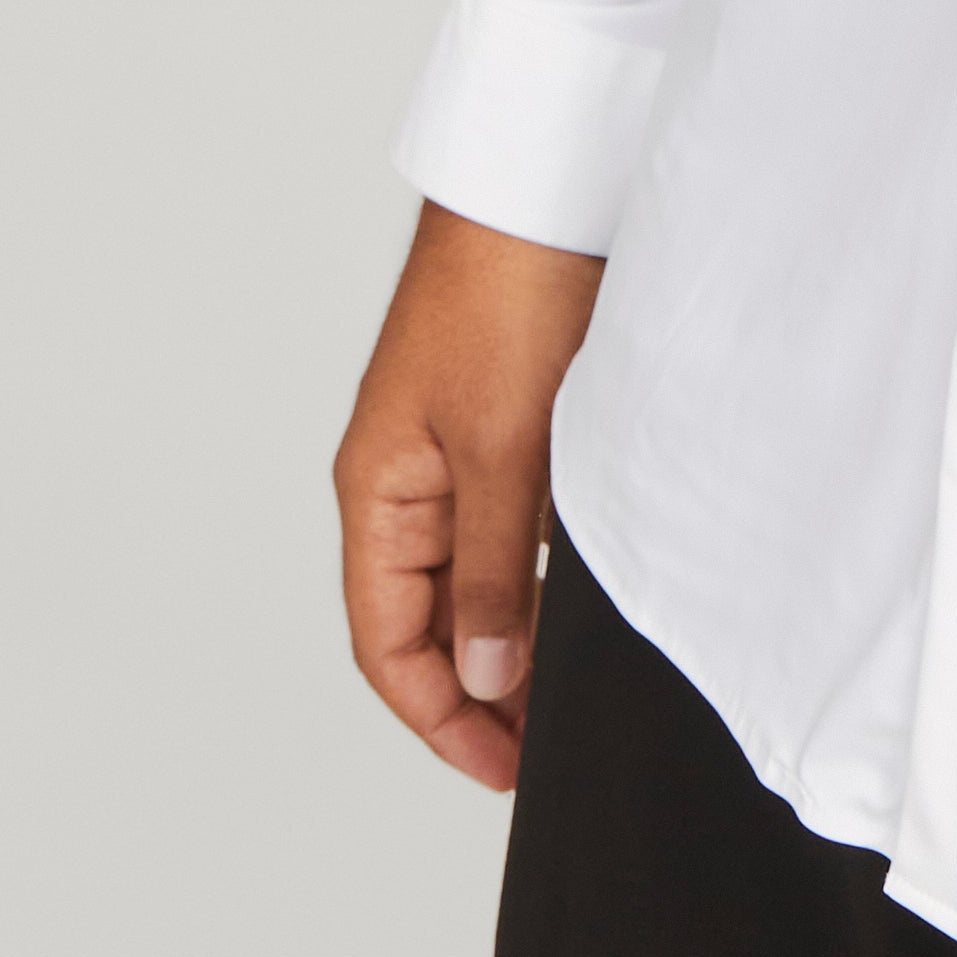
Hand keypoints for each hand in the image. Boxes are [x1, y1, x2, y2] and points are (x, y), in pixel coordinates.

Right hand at [332, 202, 605, 793]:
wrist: (544, 188)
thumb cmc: (504, 295)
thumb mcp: (503, 451)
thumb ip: (494, 574)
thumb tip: (486, 681)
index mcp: (377, 490)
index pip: (386, 642)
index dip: (439, 717)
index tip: (504, 768)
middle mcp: (404, 479)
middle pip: (423, 621)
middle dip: (475, 693)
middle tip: (543, 746)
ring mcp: (453, 451)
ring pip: (468, 578)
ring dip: (507, 638)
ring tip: (566, 691)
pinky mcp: (504, 423)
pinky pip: (505, 530)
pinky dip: (534, 578)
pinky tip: (579, 603)